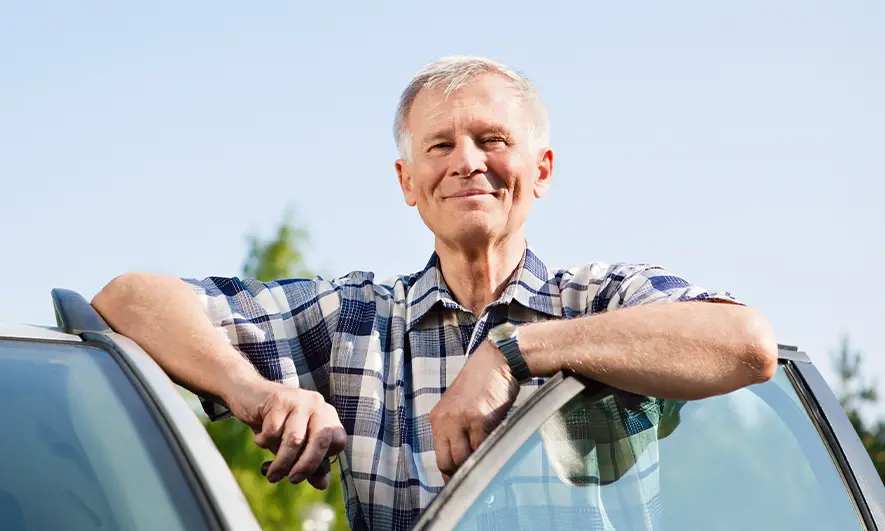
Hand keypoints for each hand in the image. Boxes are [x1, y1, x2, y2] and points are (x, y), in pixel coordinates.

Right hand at [229, 381, 345, 487]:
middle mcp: (318, 404)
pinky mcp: (279, 399)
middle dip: (306, 465)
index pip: (338, 441)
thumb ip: (310, 464)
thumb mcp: (295, 446)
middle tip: (292, 480)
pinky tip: (260, 439)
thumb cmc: (276, 424)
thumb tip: (323, 484)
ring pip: (294, 439)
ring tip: (271, 474)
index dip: (324, 460)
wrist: (247, 394)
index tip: (308, 474)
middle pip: (321, 440)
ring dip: (281, 462)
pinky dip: (263, 442)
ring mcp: (299, 399)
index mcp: (327, 415)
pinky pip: (272, 431)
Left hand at [429, 340, 520, 480]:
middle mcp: (445, 420)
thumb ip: (457, 429)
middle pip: (447, 461)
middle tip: (475, 479)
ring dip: (476, 463)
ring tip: (487, 463)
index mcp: (437, 418)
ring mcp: (461, 421)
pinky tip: (497, 449)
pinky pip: (483, 447)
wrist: (496, 361)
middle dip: (460, 474)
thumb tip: (464, 458)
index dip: (449, 473)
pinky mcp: (480, 420)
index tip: (459, 481)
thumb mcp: (459, 406)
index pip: (438, 456)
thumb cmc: (482, 383)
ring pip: (464, 458)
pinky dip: (490, 452)